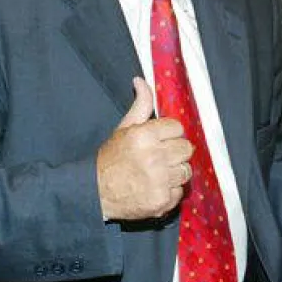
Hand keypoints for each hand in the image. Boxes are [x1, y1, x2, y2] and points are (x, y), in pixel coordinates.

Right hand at [96, 77, 193, 219]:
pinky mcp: (161, 201)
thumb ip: (140, 105)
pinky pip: (179, 192)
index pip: (177, 127)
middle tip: (160, 156)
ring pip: (186, 171)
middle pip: (186, 148)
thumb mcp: (124, 128)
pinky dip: (170, 191)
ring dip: (175, 172)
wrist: (95, 192)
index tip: (160, 140)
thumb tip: (141, 80)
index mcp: (144, 136)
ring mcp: (159, 180)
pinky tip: (155, 188)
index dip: (169, 134)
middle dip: (175, 151)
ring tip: (157, 173)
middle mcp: (154, 157)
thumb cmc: (111, 158)